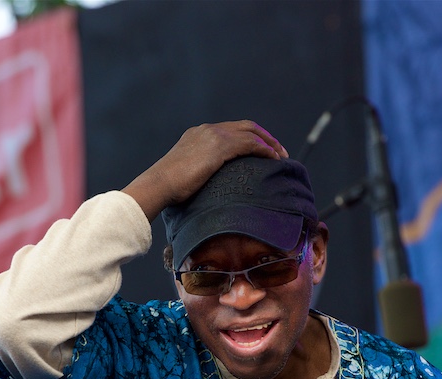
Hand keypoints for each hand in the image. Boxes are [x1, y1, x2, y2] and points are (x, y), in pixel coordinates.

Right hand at [122, 120, 288, 221]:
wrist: (159, 184)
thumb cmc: (167, 188)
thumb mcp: (185, 175)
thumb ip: (198, 173)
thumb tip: (205, 189)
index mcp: (198, 134)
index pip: (231, 130)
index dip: (250, 137)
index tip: (262, 150)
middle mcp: (207, 129)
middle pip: (246, 126)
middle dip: (265, 137)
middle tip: (279, 152)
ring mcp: (213, 135)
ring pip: (251, 132)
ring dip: (270, 144)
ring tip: (282, 157)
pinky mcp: (219, 146)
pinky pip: (251, 144)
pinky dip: (265, 150)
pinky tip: (274, 160)